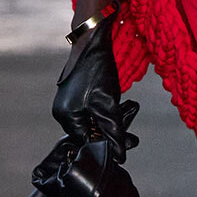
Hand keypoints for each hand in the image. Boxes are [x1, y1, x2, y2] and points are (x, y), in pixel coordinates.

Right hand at [52, 12, 138, 161]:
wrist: (93, 39)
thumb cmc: (97, 69)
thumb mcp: (108, 104)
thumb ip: (113, 131)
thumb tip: (120, 157)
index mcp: (65, 117)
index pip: (88, 142)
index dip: (108, 144)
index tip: (129, 142)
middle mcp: (62, 111)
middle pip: (91, 132)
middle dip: (112, 131)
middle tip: (134, 133)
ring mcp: (67, 102)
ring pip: (93, 121)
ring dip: (112, 120)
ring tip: (129, 112)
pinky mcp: (75, 94)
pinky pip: (92, 110)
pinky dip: (106, 111)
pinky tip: (121, 105)